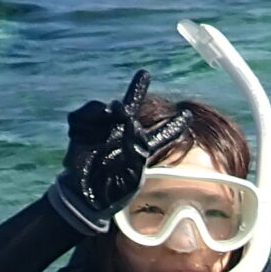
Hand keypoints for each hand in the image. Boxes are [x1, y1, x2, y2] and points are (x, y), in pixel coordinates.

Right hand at [51, 69, 164, 233]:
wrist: (82, 198)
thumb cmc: (110, 193)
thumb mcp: (131, 177)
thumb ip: (135, 150)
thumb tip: (131, 121)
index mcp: (141, 149)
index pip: (163, 134)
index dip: (175, 124)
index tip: (188, 114)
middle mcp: (124, 135)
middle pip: (134, 107)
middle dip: (138, 89)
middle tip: (144, 73)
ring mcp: (104, 130)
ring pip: (110, 108)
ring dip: (110, 111)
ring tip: (110, 117)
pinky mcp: (84, 130)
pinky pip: (86, 114)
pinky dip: (85, 119)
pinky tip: (83, 132)